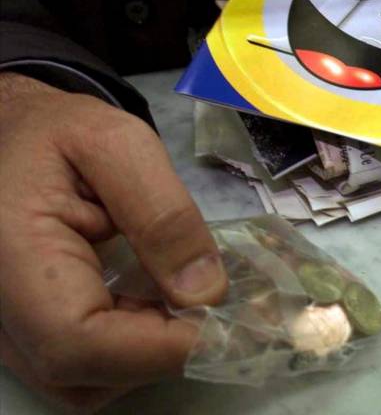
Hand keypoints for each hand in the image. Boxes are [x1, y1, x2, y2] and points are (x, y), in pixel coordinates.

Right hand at [0, 73, 227, 411]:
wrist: (9, 135)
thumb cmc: (57, 132)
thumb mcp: (119, 145)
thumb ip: (164, 216)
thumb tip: (208, 294)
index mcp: (12, 256)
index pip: (78, 341)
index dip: (160, 347)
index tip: (225, 319)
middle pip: (84, 377)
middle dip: (164, 351)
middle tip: (213, 304)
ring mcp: (7, 329)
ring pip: (84, 383)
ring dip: (149, 353)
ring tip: (182, 295)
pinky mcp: (25, 332)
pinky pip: (80, 367)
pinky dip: (130, 346)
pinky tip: (155, 300)